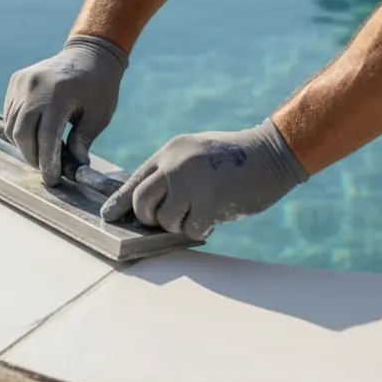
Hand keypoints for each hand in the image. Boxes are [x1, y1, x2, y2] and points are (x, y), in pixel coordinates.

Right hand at [3, 35, 127, 185]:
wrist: (89, 53)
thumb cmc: (99, 86)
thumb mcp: (100, 115)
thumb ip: (83, 139)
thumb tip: (76, 165)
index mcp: (59, 94)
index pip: (46, 136)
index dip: (48, 162)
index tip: (53, 179)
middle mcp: (34, 87)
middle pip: (22, 133)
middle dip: (32, 156)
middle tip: (45, 169)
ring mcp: (22, 82)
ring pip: (12, 125)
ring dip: (24, 144)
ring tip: (40, 154)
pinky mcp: (16, 81)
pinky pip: (10, 113)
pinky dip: (19, 128)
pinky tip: (34, 135)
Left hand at [100, 118, 308, 240]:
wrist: (273, 152)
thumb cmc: (235, 159)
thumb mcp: (196, 155)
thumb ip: (172, 174)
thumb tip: (150, 206)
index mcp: (170, 152)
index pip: (134, 181)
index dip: (119, 203)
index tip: (108, 216)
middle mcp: (175, 165)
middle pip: (142, 203)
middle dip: (150, 219)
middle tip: (170, 220)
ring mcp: (191, 182)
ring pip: (164, 220)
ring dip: (179, 225)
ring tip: (198, 214)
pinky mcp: (209, 201)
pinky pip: (190, 229)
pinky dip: (201, 229)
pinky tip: (214, 218)